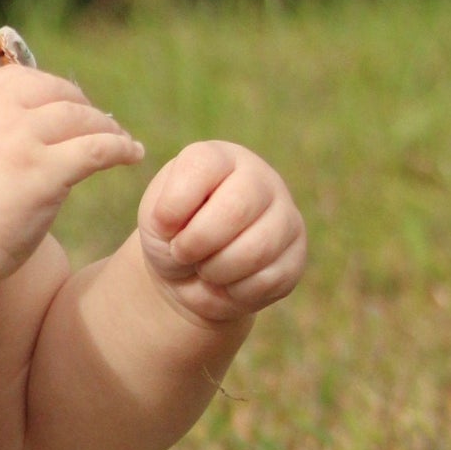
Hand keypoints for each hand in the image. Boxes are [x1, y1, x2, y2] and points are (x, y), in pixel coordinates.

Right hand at [0, 65, 144, 289]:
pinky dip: (121, 148)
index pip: (16, 77)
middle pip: (52, 90)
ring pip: (80, 116)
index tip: (63, 101)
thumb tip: (17, 121)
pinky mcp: (45, 171)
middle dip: (79, 102)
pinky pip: (98, 149)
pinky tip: (133, 154)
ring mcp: (19, 138)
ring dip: (106, 125)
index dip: (46, 88)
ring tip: (120, 137)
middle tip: (97, 120)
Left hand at [137, 141, 306, 324]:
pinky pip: (266, 279)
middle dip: (197, 242)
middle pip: (235, 208)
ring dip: (215, 271)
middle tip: (182, 252)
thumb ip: (166, 213)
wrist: (189, 274)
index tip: (162, 225)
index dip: (174, 205)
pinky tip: (227, 282)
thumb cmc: (171, 235)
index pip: (202, 165)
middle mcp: (259, 178)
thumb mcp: (154, 219)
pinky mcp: (296, 255)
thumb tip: (194, 231)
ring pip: (255, 249)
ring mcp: (285, 215)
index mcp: (219, 158)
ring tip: (204, 268)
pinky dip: (235, 291)